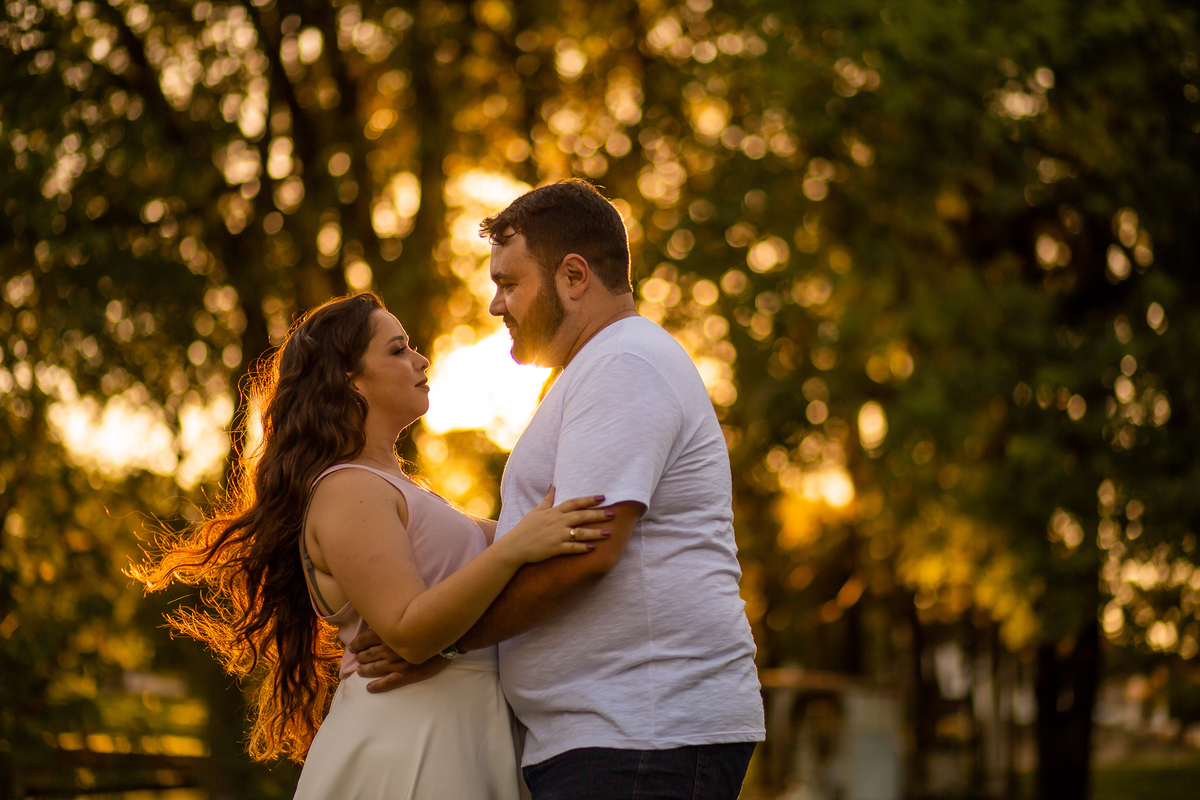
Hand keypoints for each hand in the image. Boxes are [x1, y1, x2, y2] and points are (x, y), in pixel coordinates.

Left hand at [350, 629, 449, 692]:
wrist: (448, 638)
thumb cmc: (429, 625)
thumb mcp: (409, 617)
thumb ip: (394, 621)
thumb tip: (382, 622)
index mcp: (388, 634)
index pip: (365, 639)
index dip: (357, 644)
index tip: (352, 646)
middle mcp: (389, 649)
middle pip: (367, 654)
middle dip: (360, 657)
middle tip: (357, 659)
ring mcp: (396, 664)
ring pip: (374, 668)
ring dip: (365, 670)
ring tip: (360, 671)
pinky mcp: (406, 675)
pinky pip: (387, 683)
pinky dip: (377, 686)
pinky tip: (370, 688)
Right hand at [499, 488, 613, 564]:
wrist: (515, 546)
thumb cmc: (526, 528)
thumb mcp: (536, 511)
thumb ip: (548, 499)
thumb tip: (554, 485)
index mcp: (554, 512)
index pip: (574, 503)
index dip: (589, 499)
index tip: (602, 497)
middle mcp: (557, 522)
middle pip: (581, 516)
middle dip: (598, 514)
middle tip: (613, 514)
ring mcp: (557, 535)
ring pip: (580, 533)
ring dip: (595, 532)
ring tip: (609, 533)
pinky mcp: (555, 548)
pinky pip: (572, 548)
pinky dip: (583, 547)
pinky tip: (594, 548)